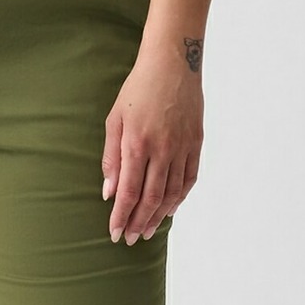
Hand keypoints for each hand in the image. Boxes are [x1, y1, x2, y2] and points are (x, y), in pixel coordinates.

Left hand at [102, 50, 202, 244]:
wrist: (172, 64)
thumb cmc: (137, 90)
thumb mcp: (114, 120)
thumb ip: (111, 157)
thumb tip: (108, 191)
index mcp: (137, 144)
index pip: (128, 192)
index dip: (122, 217)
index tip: (115, 233)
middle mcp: (162, 150)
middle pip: (151, 198)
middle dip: (139, 223)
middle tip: (130, 239)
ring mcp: (182, 148)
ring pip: (172, 193)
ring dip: (159, 216)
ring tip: (148, 230)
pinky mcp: (196, 143)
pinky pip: (189, 179)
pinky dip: (180, 198)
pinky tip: (170, 209)